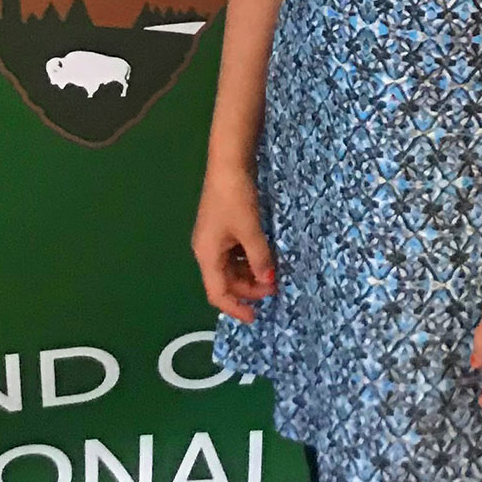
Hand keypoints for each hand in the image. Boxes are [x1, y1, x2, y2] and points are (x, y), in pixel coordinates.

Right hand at [192, 165, 274, 323]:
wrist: (229, 163)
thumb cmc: (236, 198)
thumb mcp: (250, 229)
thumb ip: (260, 257)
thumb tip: (269, 281)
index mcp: (207, 255)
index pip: (218, 293)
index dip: (236, 307)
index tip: (255, 318)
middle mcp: (207, 249)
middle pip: (225, 280)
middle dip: (248, 288)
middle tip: (274, 287)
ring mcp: (214, 237)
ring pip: (231, 266)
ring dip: (250, 273)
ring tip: (272, 273)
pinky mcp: (223, 225)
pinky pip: (235, 252)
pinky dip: (249, 258)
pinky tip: (265, 255)